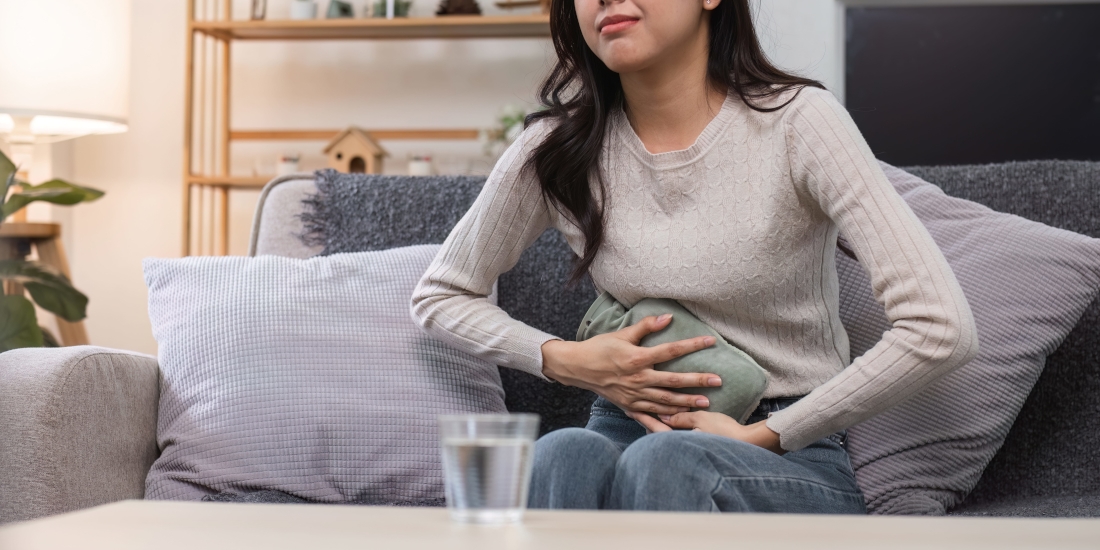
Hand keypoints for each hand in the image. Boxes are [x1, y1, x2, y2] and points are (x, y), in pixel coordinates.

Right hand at [540, 313, 721, 415]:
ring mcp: (634, 396)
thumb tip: (668, 317)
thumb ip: (646, 326)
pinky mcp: (629, 406)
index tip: (710, 342)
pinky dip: (665, 422)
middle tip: (718, 381)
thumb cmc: (600, 348)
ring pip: (665, 401)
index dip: (692, 345)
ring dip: (686, 402)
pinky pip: (650, 417)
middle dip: (697, 381)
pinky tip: (680, 426)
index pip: (670, 351)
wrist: (578, 367)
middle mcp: (638, 379)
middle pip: (673, 381)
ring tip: (706, 404)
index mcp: (637, 359)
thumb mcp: (622, 334)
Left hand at [625, 409, 785, 454]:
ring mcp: (686, 445)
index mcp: (677, 440)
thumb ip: (681, 418)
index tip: (628, 405)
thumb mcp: (701, 421)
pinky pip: (676, 432)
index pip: (652, 426)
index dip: (640, 415)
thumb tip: (664, 416)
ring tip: (645, 407)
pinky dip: (669, 423)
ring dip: (657, 419)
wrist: (748, 445)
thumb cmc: (724, 433)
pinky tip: (668, 414)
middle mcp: (678, 445)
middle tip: (632, 404)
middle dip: (645, 417)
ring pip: (665, 431)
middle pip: (655, 430)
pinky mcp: (695, 443)